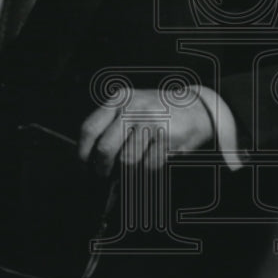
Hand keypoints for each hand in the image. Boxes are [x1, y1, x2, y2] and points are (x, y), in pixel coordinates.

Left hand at [78, 87, 212, 176]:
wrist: (196, 108)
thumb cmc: (157, 112)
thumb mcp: (131, 107)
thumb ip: (111, 125)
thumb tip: (91, 160)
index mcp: (118, 101)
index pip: (89, 129)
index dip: (82, 152)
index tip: (83, 166)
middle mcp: (132, 109)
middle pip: (105, 149)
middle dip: (102, 169)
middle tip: (103, 176)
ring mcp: (150, 122)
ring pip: (127, 161)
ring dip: (127, 173)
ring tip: (132, 169)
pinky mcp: (166, 137)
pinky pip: (148, 165)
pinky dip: (148, 171)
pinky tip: (152, 161)